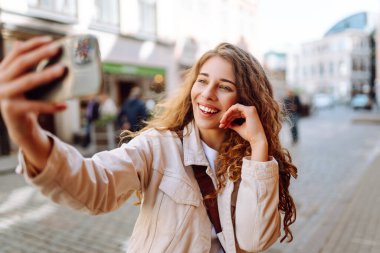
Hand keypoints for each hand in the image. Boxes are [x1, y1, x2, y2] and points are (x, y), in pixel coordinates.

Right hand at [0, 36, 66, 168]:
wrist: (20, 126)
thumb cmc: (27, 100)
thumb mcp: (26, 81)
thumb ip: (30, 66)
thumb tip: (43, 46)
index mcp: (3, 70)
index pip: (18, 52)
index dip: (34, 44)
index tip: (51, 40)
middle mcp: (0, 80)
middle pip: (22, 63)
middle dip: (40, 54)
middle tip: (57, 49)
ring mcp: (4, 94)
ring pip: (28, 81)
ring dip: (46, 74)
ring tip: (62, 70)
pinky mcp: (11, 109)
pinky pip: (35, 106)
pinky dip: (51, 106)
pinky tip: (64, 105)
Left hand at [219, 103, 267, 160]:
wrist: (256, 140)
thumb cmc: (249, 135)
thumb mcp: (239, 128)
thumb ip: (233, 124)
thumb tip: (225, 123)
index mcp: (249, 114)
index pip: (236, 113)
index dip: (228, 118)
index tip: (223, 125)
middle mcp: (250, 110)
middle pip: (234, 111)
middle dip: (226, 117)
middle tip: (221, 124)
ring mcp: (250, 109)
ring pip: (234, 109)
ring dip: (227, 115)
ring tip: (222, 123)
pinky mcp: (249, 110)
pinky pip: (236, 107)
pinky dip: (229, 112)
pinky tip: (225, 119)